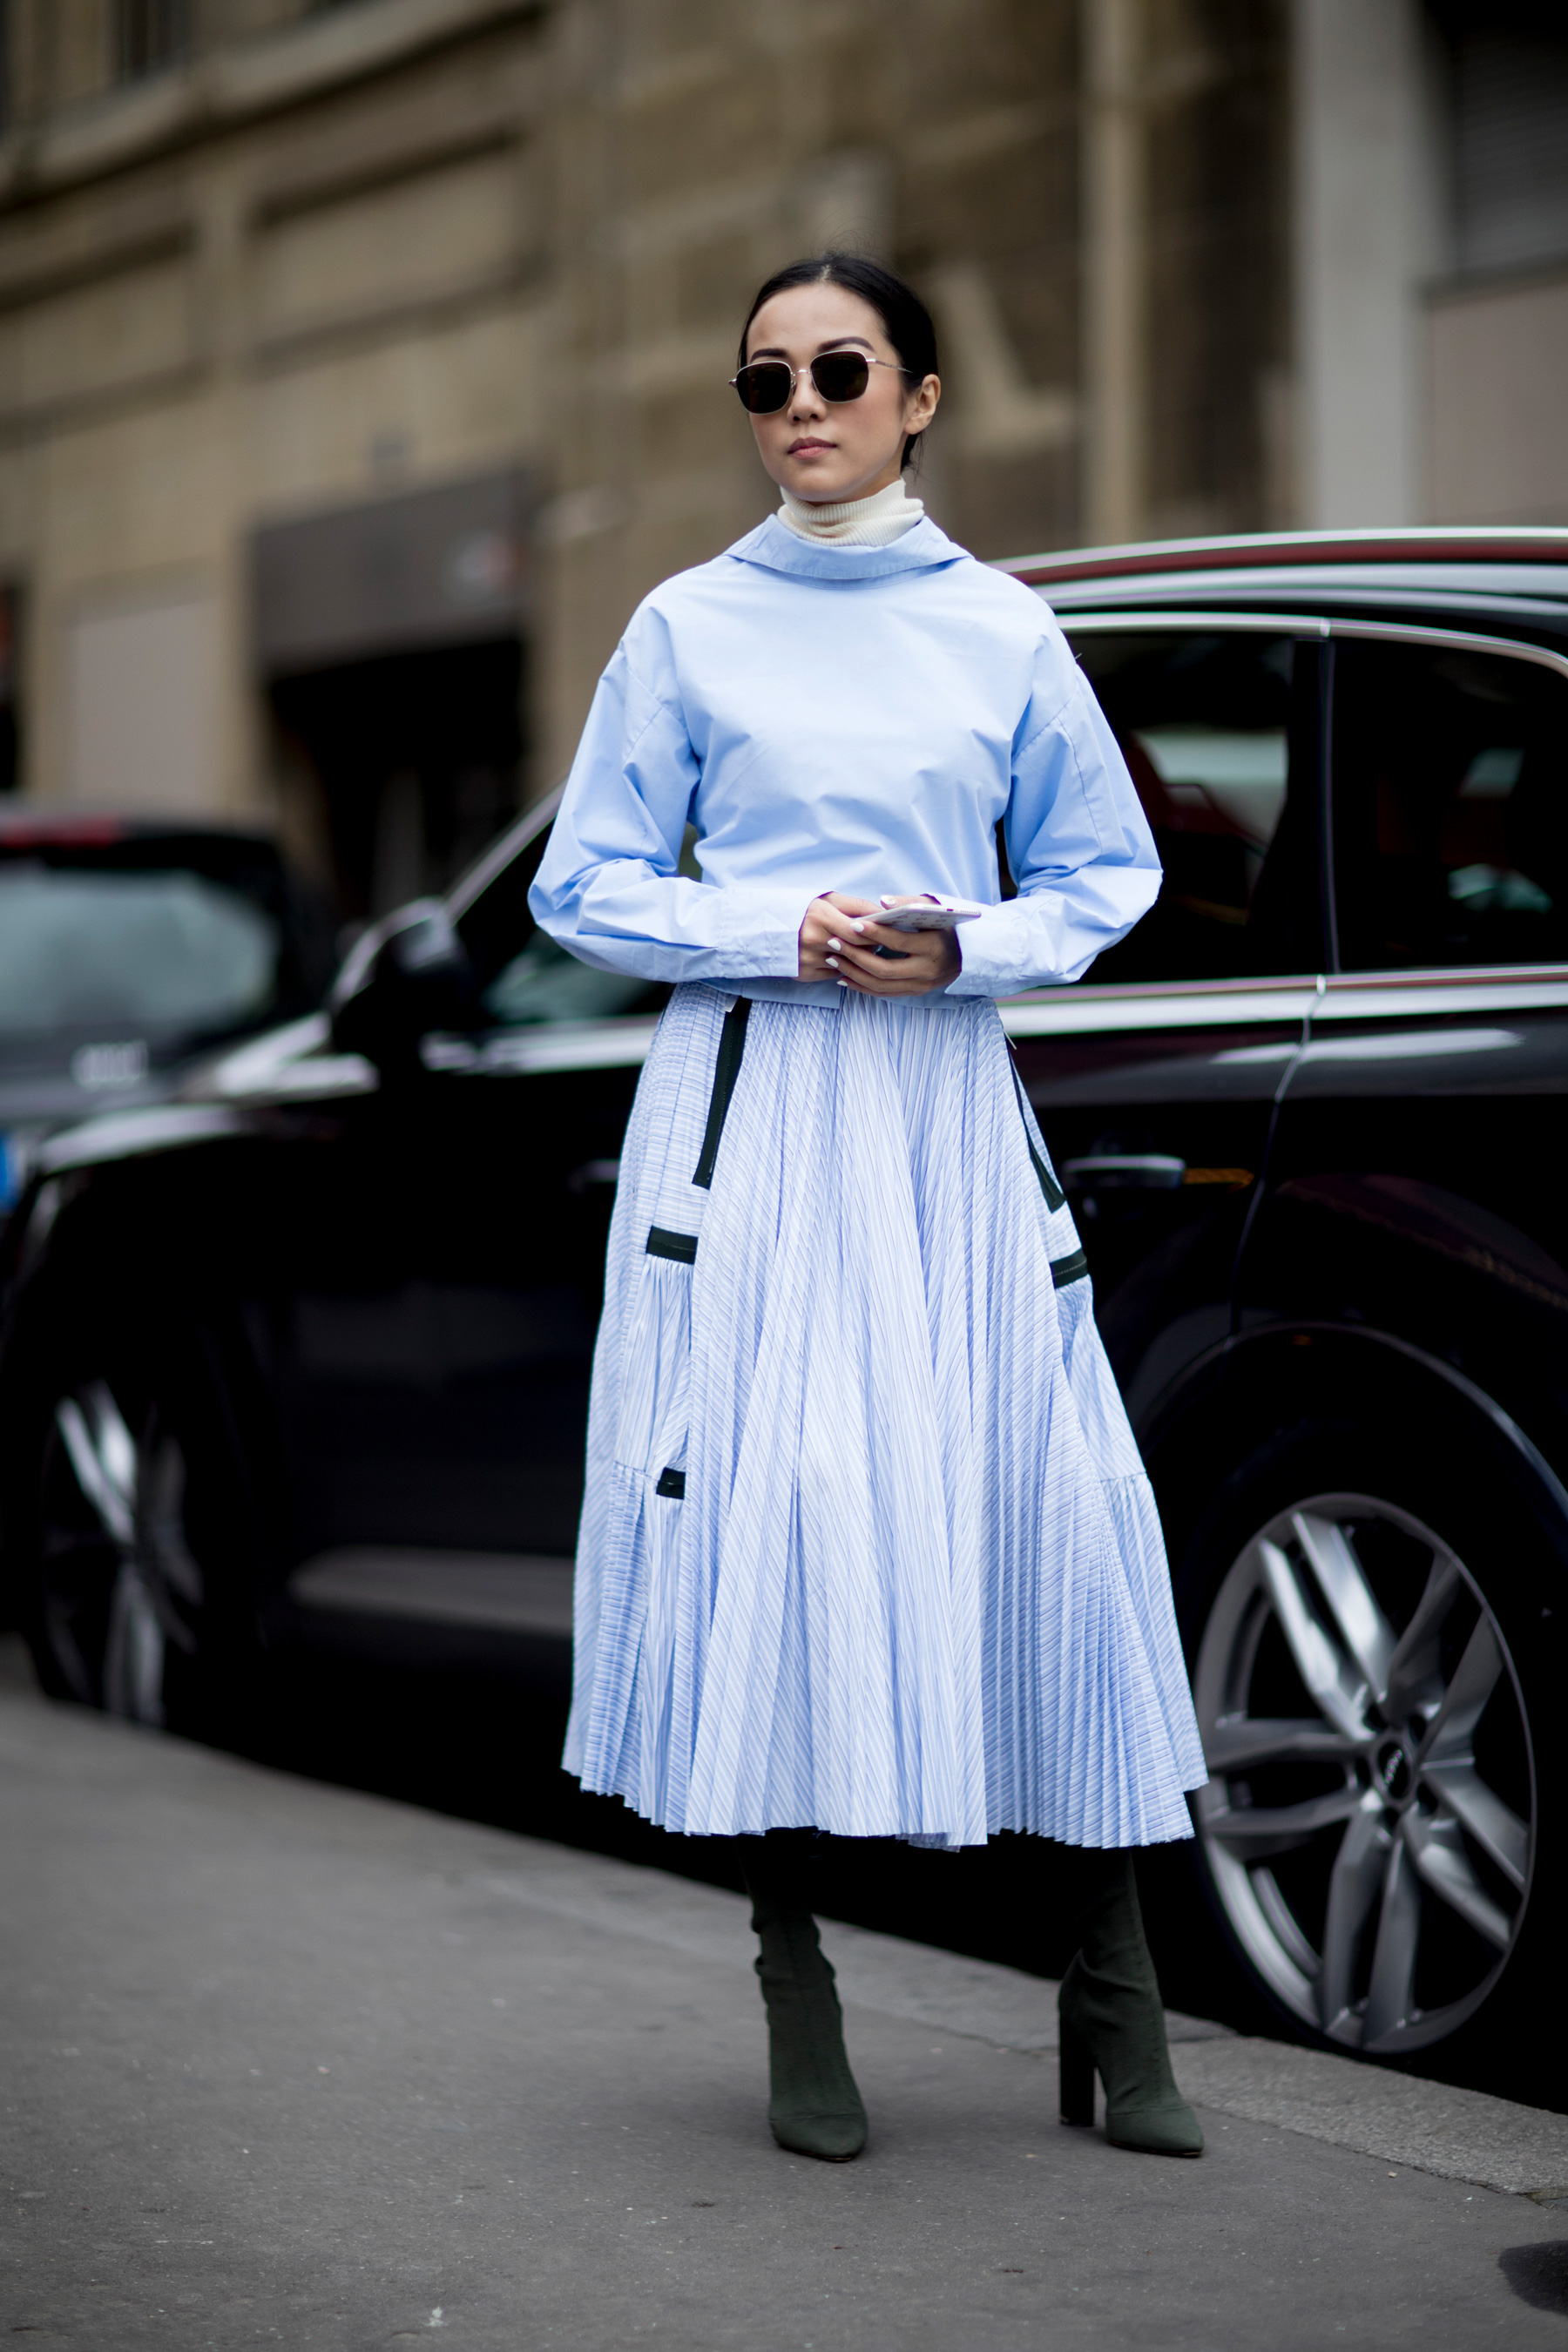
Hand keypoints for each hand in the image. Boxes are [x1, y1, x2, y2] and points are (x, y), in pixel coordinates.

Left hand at [798, 893, 961, 996]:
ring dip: (853, 973)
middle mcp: (928, 970)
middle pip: (884, 969)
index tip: (852, 925)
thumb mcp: (934, 909)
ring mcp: (921, 985)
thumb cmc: (946, 925)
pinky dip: (862, 986)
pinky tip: (844, 977)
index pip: (899, 942)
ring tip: (833, 959)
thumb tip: (882, 903)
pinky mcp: (915, 992)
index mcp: (934, 947)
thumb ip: (909, 903)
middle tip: (834, 943)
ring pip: (881, 985)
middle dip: (855, 956)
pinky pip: (884, 993)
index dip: (874, 934)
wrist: (969, 954)